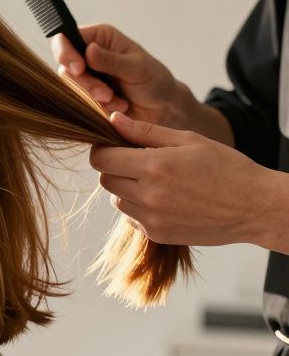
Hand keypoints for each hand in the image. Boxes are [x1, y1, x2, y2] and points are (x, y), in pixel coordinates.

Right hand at [51, 24, 184, 127]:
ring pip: (71, 86)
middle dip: (85, 83)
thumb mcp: (136, 68)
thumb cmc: (154, 80)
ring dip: (92, 97)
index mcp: (100, 37)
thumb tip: (89, 50)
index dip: (65, 53)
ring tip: (116, 101)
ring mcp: (86, 75)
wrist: (161, 108)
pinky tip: (116, 106)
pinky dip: (96, 107)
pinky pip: (78, 101)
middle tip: (106, 94)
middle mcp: (88, 54)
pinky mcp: (86, 94)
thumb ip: (111, 61)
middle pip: (66, 66)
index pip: (66, 38)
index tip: (79, 69)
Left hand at [89, 111, 273, 246]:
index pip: (101, 159)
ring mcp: (152, 219)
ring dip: (126, 189)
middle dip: (115, 168)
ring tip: (157, 181)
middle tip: (139, 161)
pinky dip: (139, 207)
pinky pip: (131, 218)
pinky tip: (165, 199)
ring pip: (116, 200)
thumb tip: (113, 120)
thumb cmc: (226, 167)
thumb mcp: (189, 140)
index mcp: (155, 167)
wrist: (254, 207)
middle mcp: (149, 196)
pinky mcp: (157, 235)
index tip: (113, 145)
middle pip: (105, 179)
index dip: (103, 149)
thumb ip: (146, 131)